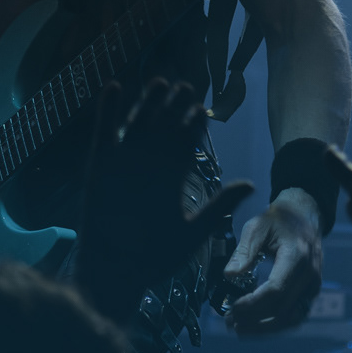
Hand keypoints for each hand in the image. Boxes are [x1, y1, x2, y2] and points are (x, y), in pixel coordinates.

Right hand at [78, 80, 252, 320]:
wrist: (115, 270)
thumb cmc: (154, 257)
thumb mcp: (193, 232)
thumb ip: (218, 207)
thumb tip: (251, 185)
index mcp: (171, 178)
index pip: (185, 144)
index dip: (193, 125)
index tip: (203, 109)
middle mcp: (149, 166)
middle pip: (164, 128)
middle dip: (174, 107)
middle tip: (186, 87)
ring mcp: (124, 162)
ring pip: (138, 124)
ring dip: (147, 103)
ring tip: (159, 83)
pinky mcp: (100, 164)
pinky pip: (105, 132)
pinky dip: (108, 110)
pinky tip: (114, 87)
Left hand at [221, 187, 322, 335]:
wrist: (303, 217)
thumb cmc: (278, 221)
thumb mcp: (257, 227)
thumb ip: (244, 251)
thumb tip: (229, 275)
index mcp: (297, 256)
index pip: (276, 290)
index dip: (253, 304)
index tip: (232, 309)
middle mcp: (310, 275)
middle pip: (282, 309)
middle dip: (254, 319)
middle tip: (229, 322)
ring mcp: (313, 286)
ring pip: (292, 319)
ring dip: (264, 329)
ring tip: (240, 329)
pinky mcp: (311, 293)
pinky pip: (296, 316)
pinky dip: (275, 325)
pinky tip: (256, 325)